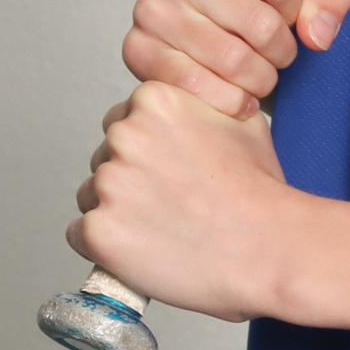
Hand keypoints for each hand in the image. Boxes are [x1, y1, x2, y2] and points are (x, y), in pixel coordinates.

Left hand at [69, 82, 300, 321]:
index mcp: (155, 100)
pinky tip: (144, 248)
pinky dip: (106, 246)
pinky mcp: (98, 230)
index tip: (170, 173)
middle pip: (105, 158)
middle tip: (170, 205)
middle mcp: (125, 134)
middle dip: (131, 181)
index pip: (124, 121)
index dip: (149, 152)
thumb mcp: (243, 123)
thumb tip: (193, 105)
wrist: (269, 249)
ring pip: (91, 196)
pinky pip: (80, 235)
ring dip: (117, 213)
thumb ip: (202, 106)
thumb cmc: (261, 194)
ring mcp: (109, 183)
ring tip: (162, 229)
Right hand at [124, 0, 349, 114]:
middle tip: (280, 52)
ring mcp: (150, 7)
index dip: (299, 8)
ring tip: (262, 71)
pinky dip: (229, 100)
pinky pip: (194, 85)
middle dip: (284, 51)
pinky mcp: (138, 48)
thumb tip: (315, 34)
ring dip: (262, 78)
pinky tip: (241, 97)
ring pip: (232, 61)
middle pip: (261, 26)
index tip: (289, 9)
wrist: (217, 16)